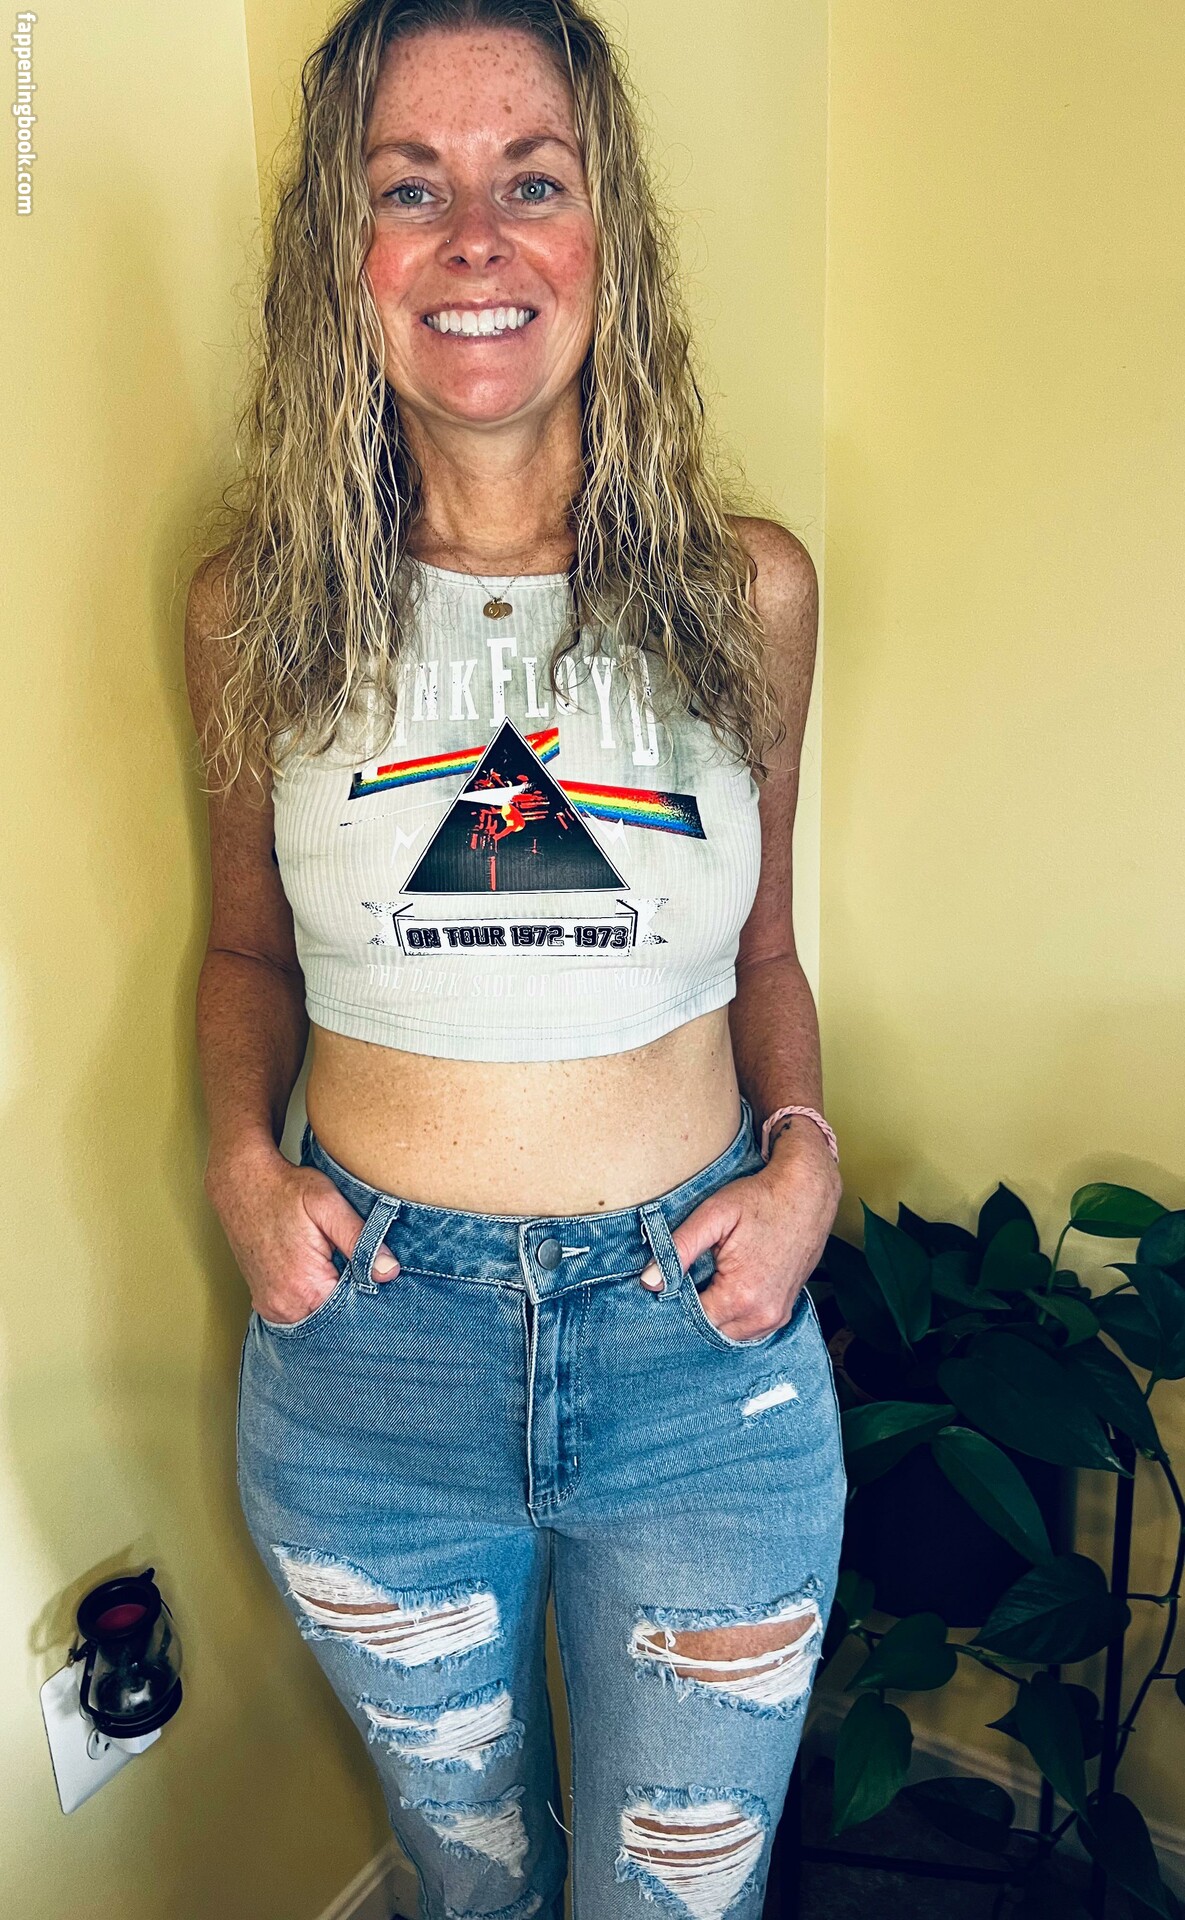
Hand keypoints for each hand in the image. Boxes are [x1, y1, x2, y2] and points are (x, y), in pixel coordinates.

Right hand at [206, 1141, 399, 1325]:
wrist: (241, 1183)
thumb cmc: (285, 1190)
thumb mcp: (328, 1204)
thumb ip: (360, 1239)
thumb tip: (390, 1271)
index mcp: (305, 1286)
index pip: (354, 1311)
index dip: (371, 1295)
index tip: (378, 1276)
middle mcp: (284, 1305)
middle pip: (335, 1319)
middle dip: (352, 1300)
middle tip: (358, 1267)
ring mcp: (271, 1307)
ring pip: (318, 1318)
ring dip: (332, 1300)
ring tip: (336, 1268)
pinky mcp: (264, 1302)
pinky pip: (299, 1313)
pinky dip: (313, 1300)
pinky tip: (319, 1274)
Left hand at [637, 1127, 841, 1341]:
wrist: (808, 1193)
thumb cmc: (761, 1199)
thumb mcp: (713, 1216)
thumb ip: (678, 1249)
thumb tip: (649, 1281)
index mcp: (741, 1294)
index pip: (692, 1318)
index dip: (675, 1301)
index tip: (670, 1281)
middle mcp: (762, 1314)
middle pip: (711, 1330)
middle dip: (694, 1310)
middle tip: (687, 1279)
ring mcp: (777, 1316)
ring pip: (730, 1333)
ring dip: (714, 1315)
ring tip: (707, 1282)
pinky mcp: (784, 1311)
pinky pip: (749, 1328)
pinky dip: (733, 1316)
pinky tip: (726, 1290)